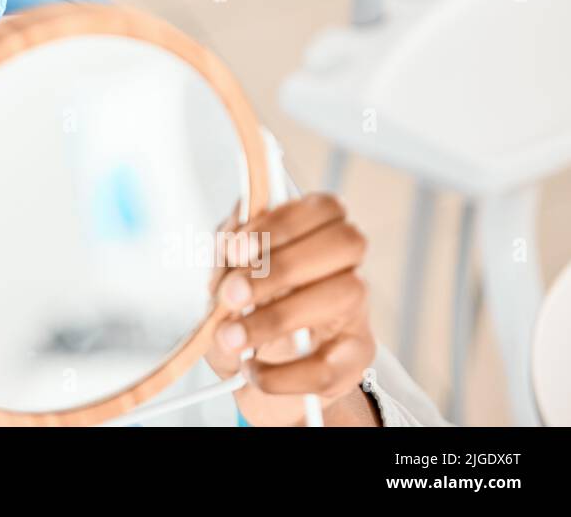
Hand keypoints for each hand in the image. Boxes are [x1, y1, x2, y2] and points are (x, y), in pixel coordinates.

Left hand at [205, 194, 380, 425]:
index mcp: (315, 236)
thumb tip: (230, 245)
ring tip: (231, 336)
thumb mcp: (225, 275)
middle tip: (231, 294)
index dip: (281, 223)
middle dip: (281, 267)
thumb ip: (227, 254)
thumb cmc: (243, 311)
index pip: (324, 207)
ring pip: (343, 297)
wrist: (253, 369)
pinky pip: (328, 368)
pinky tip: (253, 371)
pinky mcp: (353, 364)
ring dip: (276, 318)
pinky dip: (281, 374)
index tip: (237, 248)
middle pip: (344, 243)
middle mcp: (344, 269)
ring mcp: (356, 316)